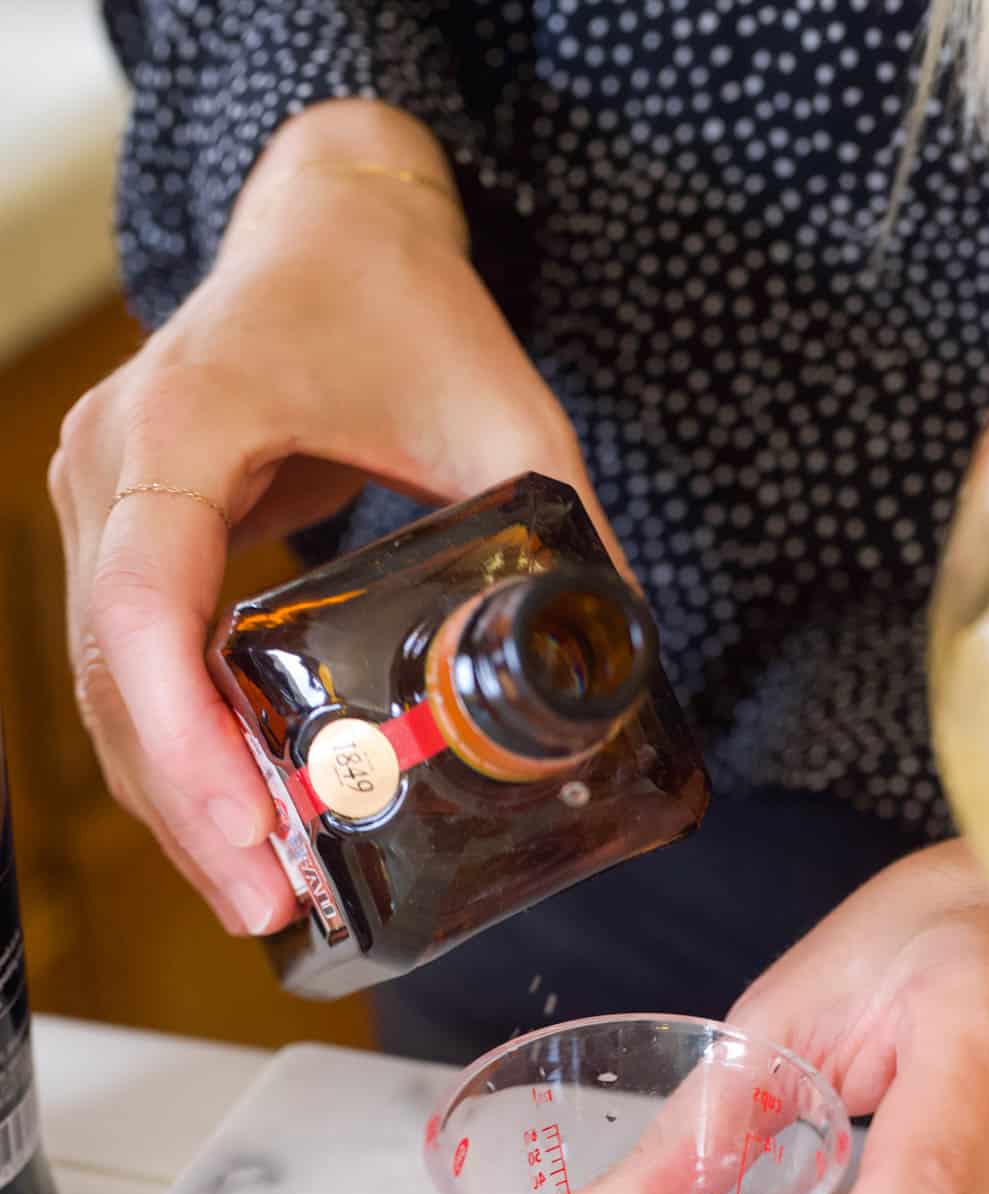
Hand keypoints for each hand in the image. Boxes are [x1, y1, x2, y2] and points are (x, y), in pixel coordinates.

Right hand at [49, 99, 623, 936]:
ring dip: (175, 799)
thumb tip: (622, 675)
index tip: (250, 830)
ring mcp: (103, 501)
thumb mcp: (506, 415)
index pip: (148, 598)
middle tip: (270, 907)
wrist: (330, 227)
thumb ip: (564, 535)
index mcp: (187, 422)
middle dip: (187, 805)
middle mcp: (114, 465)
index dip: (183, 732)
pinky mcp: (124, 534)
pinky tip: (240, 820)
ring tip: (261, 896)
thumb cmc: (402, 302)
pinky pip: (132, 663)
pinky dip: (177, 748)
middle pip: (114, 671)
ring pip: (108, 684)